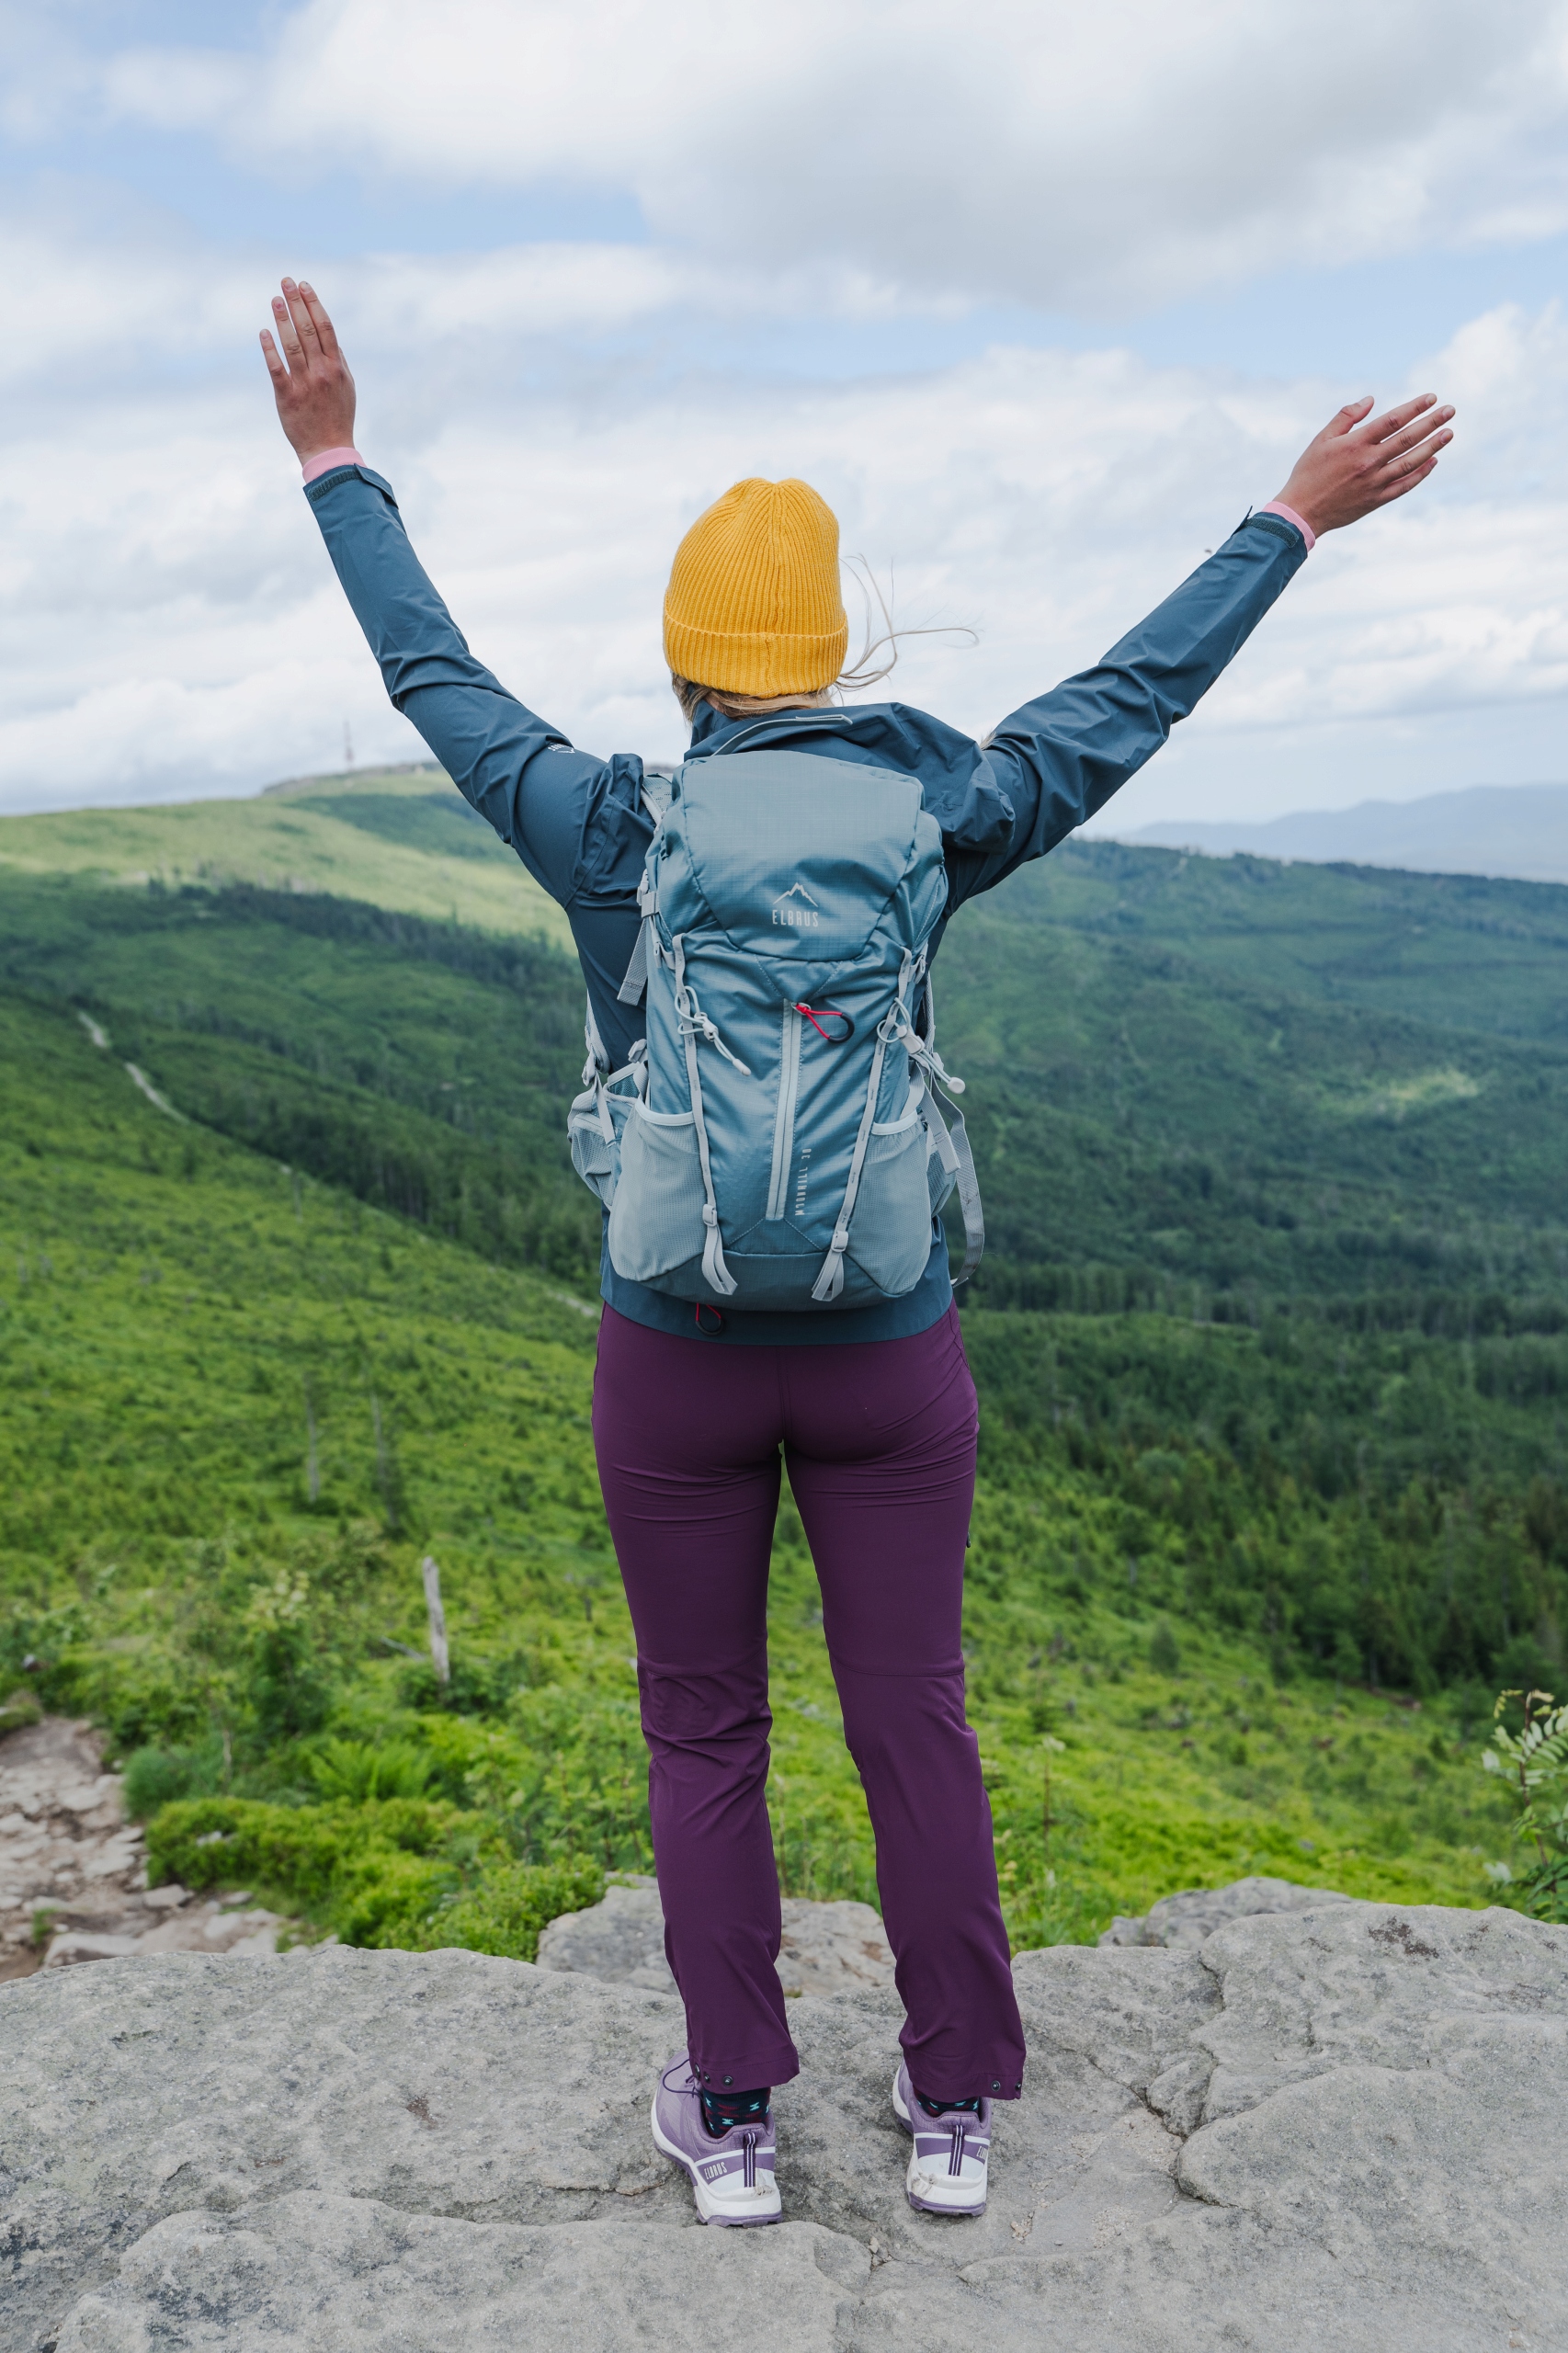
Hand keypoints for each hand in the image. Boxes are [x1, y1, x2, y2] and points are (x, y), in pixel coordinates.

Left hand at [261, 279, 355, 463]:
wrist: (328, 450)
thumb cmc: (338, 417)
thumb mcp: (347, 387)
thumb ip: (338, 360)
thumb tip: (330, 337)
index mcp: (336, 367)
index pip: (325, 327)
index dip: (313, 303)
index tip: (303, 286)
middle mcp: (321, 372)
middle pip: (308, 329)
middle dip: (296, 303)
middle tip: (285, 282)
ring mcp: (304, 384)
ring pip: (292, 345)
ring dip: (282, 319)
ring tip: (275, 299)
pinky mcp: (287, 397)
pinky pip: (277, 368)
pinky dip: (270, 349)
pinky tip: (264, 332)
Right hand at [1273, 393, 1453, 535]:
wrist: (1301, 513)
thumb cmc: (1308, 473)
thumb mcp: (1321, 440)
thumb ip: (1345, 417)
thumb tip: (1370, 400)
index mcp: (1355, 444)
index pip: (1392, 420)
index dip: (1414, 408)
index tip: (1431, 398)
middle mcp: (1368, 462)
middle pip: (1408, 439)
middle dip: (1432, 423)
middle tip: (1451, 410)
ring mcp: (1374, 483)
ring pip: (1411, 461)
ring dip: (1433, 446)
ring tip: (1449, 433)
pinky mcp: (1376, 500)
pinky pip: (1405, 485)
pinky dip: (1421, 473)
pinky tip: (1433, 461)